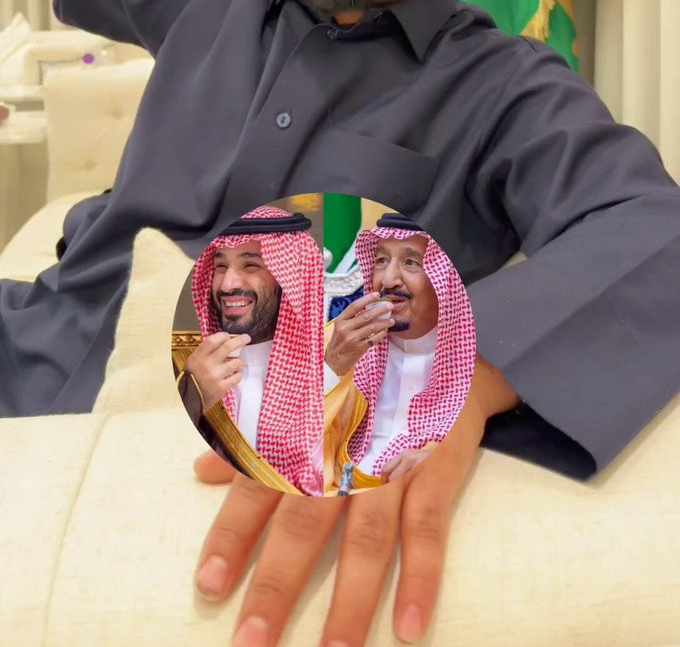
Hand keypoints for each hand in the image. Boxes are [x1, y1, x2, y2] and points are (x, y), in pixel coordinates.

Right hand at [185, 332, 249, 410]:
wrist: (188, 399)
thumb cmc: (192, 377)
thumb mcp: (193, 360)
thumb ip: (205, 350)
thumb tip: (222, 340)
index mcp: (199, 357)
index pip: (213, 340)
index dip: (223, 336)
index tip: (228, 336)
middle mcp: (208, 364)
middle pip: (228, 347)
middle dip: (240, 340)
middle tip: (246, 338)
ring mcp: (216, 376)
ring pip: (236, 362)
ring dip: (238, 361)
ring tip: (235, 363)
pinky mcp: (222, 388)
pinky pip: (237, 377)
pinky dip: (238, 374)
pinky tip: (235, 374)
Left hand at [192, 355, 518, 645]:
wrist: (437, 328)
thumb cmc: (358, 367)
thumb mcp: (300, 387)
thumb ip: (253, 434)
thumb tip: (201, 472)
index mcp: (303, 428)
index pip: (257, 489)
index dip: (231, 537)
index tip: (207, 586)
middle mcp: (340, 446)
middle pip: (304, 524)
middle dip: (276, 584)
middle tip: (251, 643)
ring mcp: (392, 456)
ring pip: (367, 538)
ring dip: (350, 601)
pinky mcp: (437, 461)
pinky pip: (430, 528)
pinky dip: (423, 578)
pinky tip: (410, 628)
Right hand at [325, 291, 394, 376]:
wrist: (334, 361)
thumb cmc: (338, 342)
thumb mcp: (340, 327)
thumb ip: (351, 318)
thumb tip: (369, 308)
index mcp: (340, 320)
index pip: (355, 306)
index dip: (367, 299)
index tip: (377, 295)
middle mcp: (345, 328)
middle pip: (366, 315)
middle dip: (380, 310)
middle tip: (389, 306)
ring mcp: (352, 339)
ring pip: (372, 327)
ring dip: (384, 323)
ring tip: (391, 320)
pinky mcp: (359, 348)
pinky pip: (373, 339)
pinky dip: (381, 334)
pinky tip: (385, 331)